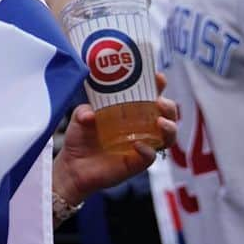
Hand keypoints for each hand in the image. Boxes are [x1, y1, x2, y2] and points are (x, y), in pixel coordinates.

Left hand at [51, 73, 177, 205]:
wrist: (73, 165)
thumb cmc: (80, 136)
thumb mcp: (80, 116)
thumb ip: (83, 112)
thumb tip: (90, 115)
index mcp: (130, 110)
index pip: (151, 95)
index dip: (158, 86)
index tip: (158, 78)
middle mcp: (140, 126)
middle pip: (167, 115)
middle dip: (169, 107)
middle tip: (160, 102)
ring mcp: (141, 144)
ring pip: (167, 137)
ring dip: (169, 128)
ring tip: (160, 122)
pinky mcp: (136, 163)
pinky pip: (150, 157)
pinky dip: (147, 150)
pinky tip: (138, 145)